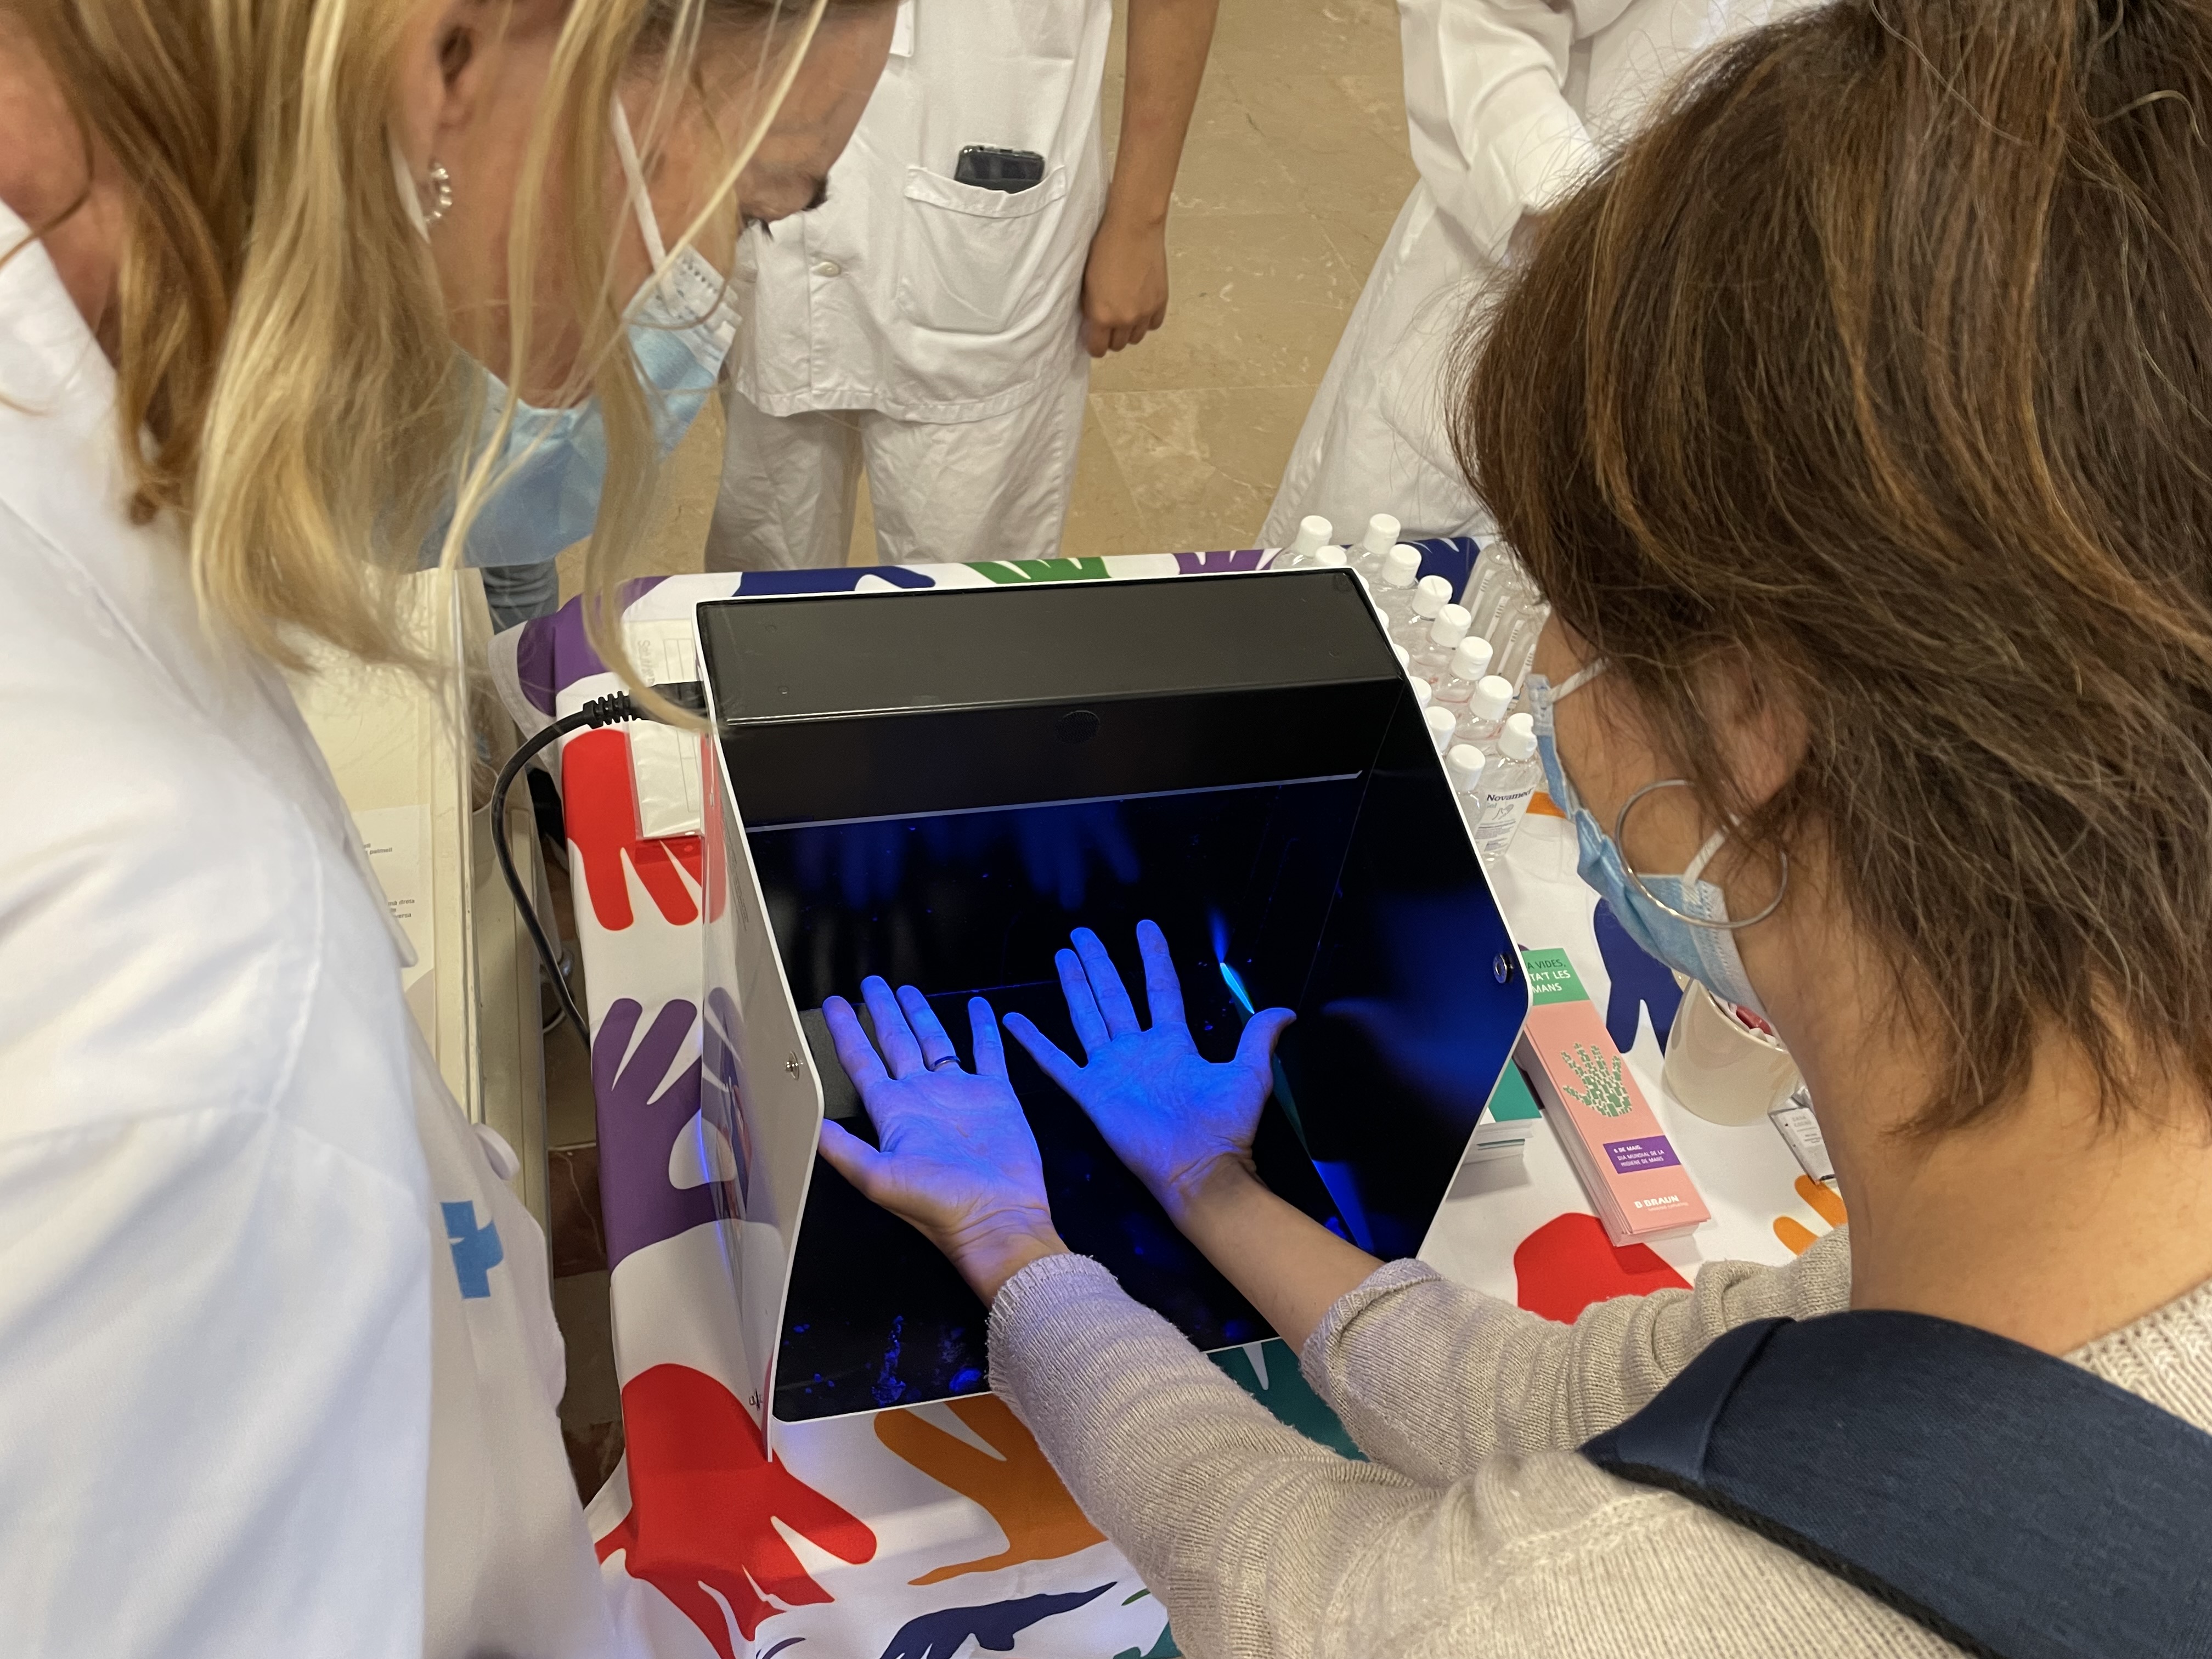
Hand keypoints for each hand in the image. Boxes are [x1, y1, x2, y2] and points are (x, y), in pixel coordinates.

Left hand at [817, 977, 1065, 1302]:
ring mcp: (959, 1093)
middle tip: (871, 983)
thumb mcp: (879, 1179)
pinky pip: (988, 1052)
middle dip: (882, 1011)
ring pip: (935, 1040)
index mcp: (893, 1112)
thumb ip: (842, 1150)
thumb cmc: (939, 1205)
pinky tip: (979, 1007)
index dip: (846, 1030)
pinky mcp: (996, 1094)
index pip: (861, 1060)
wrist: (997, 1217)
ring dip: (922, 1014)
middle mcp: (922, 1097)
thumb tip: (808, 1123)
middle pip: (895, 1041)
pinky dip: (984, 1028)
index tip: (833, 1004)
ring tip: (909, 989)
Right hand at [1004, 921, 1292, 1221]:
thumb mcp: (1249, 1074)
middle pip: (1114, 995)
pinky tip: (1013, 1021)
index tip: (1144, 926)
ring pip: (1087, 1016)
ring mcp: (1111, 1069)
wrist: (1200, 1167)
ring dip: (1074, 986)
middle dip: (1100, 962)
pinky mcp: (1091, 1093)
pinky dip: (1034, 1042)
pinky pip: (1056, 1063)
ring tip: (1062, 956)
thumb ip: (1258, 1038)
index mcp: (1173, 1043)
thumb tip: (1286, 1011)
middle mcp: (1138, 1050)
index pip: (1160, 988)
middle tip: (1083, 934)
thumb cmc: (1225, 1125)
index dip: (1153, 957)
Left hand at [1079, 213, 1168, 355]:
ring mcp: (1145, 312)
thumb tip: (1093, 323)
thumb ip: (1090, 308)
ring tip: (1124, 313)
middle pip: (1118, 346)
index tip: (1093, 337)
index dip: (1094, 344)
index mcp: (1102, 315)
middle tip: (1107, 322)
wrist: (1133, 228)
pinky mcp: (1160, 301)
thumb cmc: (1105, 247)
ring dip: (1129, 330)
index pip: (1098, 349)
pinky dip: (1146, 321)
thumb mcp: (1086, 282)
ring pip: (1136, 337)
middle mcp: (1125, 319)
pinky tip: (1140, 308)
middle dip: (1111, 337)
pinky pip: (1153, 325)